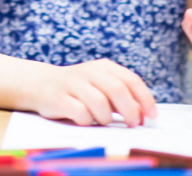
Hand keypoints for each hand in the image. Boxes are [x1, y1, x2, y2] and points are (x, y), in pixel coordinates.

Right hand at [31, 59, 157, 126]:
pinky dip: (88, 121)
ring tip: (103, 121)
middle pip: (117, 90)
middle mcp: (88, 71)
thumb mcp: (101, 87)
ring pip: (99, 102)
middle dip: (130, 111)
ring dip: (106, 118)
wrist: (39, 84)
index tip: (151, 116)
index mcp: (103, 67)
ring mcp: (72, 83)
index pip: (131, 80)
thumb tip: (143, 114)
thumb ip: (122, 98)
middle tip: (133, 124)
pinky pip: (80, 113)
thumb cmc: (78, 90)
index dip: (145, 99)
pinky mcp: (58, 98)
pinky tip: (85, 120)